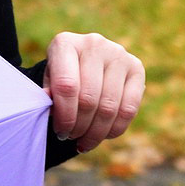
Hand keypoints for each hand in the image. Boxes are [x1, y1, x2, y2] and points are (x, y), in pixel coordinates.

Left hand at [42, 29, 144, 152]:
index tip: (61, 132)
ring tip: (85, 141)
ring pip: (109, 107)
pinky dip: (115, 129)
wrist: (85, 62)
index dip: (65, 116)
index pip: (67, 86)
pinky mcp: (136, 67)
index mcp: (66, 44)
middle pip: (89, 99)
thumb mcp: (49, 82)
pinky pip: (129, 108)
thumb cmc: (62, 75)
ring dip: (96, 132)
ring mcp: (118, 54)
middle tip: (71, 138)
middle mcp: (94, 44)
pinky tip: (104, 136)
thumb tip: (51, 106)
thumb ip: (49, 95)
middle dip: (79, 127)